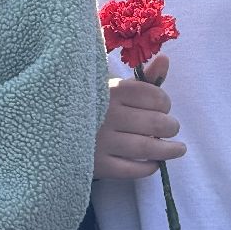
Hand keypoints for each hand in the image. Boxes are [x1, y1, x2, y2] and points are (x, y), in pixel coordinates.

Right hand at [94, 54, 185, 178]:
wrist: (51, 128)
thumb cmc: (92, 106)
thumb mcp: (114, 88)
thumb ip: (143, 78)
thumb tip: (165, 60)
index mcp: (113, 90)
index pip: (154, 96)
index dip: (165, 103)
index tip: (164, 108)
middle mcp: (108, 114)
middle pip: (155, 122)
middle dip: (171, 127)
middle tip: (172, 128)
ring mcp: (101, 141)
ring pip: (146, 147)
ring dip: (168, 150)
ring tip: (179, 149)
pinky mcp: (96, 165)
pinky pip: (130, 170)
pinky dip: (148, 168)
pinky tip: (154, 164)